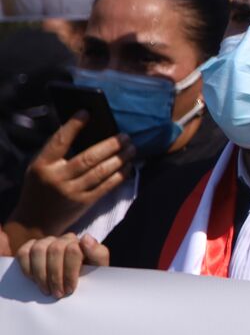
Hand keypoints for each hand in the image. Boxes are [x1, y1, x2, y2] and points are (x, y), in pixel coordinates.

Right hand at [7, 113, 132, 241]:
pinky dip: (120, 174)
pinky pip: (107, 186)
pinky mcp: (84, 203)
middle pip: (88, 158)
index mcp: (43, 165)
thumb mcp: (41, 168)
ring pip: (101, 172)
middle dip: (110, 145)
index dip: (73, 126)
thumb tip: (89, 131)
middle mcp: (57, 178)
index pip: (59, 142)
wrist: (34, 222)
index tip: (87, 112)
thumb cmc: (41, 187)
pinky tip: (128, 165)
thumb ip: (58, 153)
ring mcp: (71, 192)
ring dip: (120, 158)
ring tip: (131, 148)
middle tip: (125, 136)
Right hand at [16, 232, 109, 296]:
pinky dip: (26, 268)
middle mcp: (64, 239)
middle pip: (55, 250)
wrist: (76, 283)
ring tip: (46, 290)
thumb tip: (85, 238)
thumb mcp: (99, 268)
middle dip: (55, 276)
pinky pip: (23, 252)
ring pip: (38, 250)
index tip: (70, 289)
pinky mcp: (32, 247)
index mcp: (82, 243)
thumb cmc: (88, 276)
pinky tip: (33, 280)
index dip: (70, 272)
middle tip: (57, 294)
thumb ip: (98, 253)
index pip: (73, 250)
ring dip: (40, 273)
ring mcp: (47, 242)